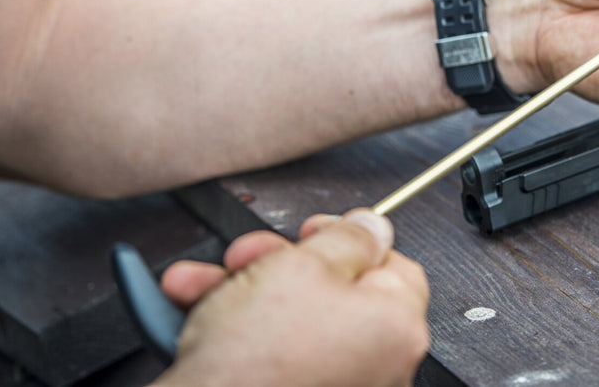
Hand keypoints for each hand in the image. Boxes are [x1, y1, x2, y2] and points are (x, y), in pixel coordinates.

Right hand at [155, 210, 429, 386]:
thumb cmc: (255, 361)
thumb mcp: (301, 267)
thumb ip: (347, 238)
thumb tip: (373, 226)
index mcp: (397, 328)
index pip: (391, 263)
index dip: (346, 239)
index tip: (309, 233)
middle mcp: (381, 366)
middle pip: (335, 289)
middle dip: (281, 265)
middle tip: (246, 257)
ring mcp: (342, 386)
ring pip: (296, 320)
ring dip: (246, 294)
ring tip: (204, 287)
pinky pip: (279, 354)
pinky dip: (242, 334)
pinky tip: (201, 318)